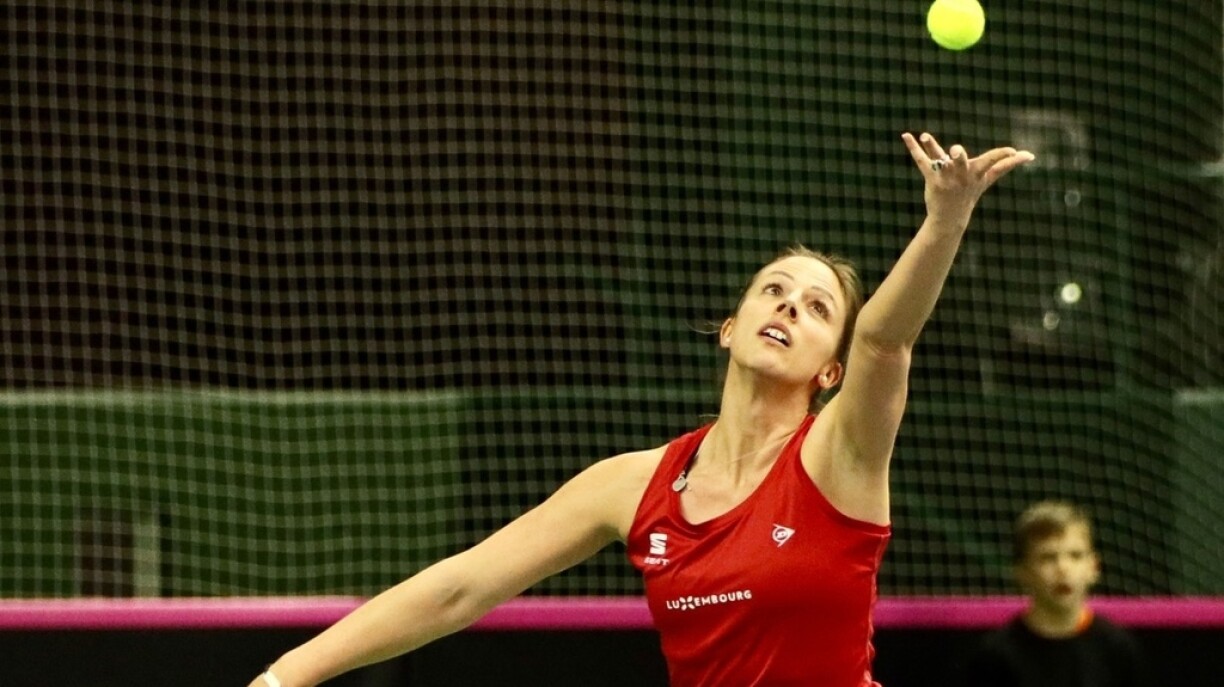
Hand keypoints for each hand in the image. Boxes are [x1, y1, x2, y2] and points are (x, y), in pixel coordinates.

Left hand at [901, 132, 1034, 229]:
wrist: (950, 217)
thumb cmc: (970, 193)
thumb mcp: (988, 179)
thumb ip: (1006, 165)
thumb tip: (1030, 155)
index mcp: (977, 173)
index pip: (992, 162)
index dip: (1003, 156)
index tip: (1013, 151)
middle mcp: (962, 174)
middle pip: (961, 163)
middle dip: (958, 157)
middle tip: (956, 151)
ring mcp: (946, 176)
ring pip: (938, 159)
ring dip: (932, 146)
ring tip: (925, 136)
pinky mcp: (932, 178)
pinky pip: (922, 161)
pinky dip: (914, 148)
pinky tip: (906, 136)